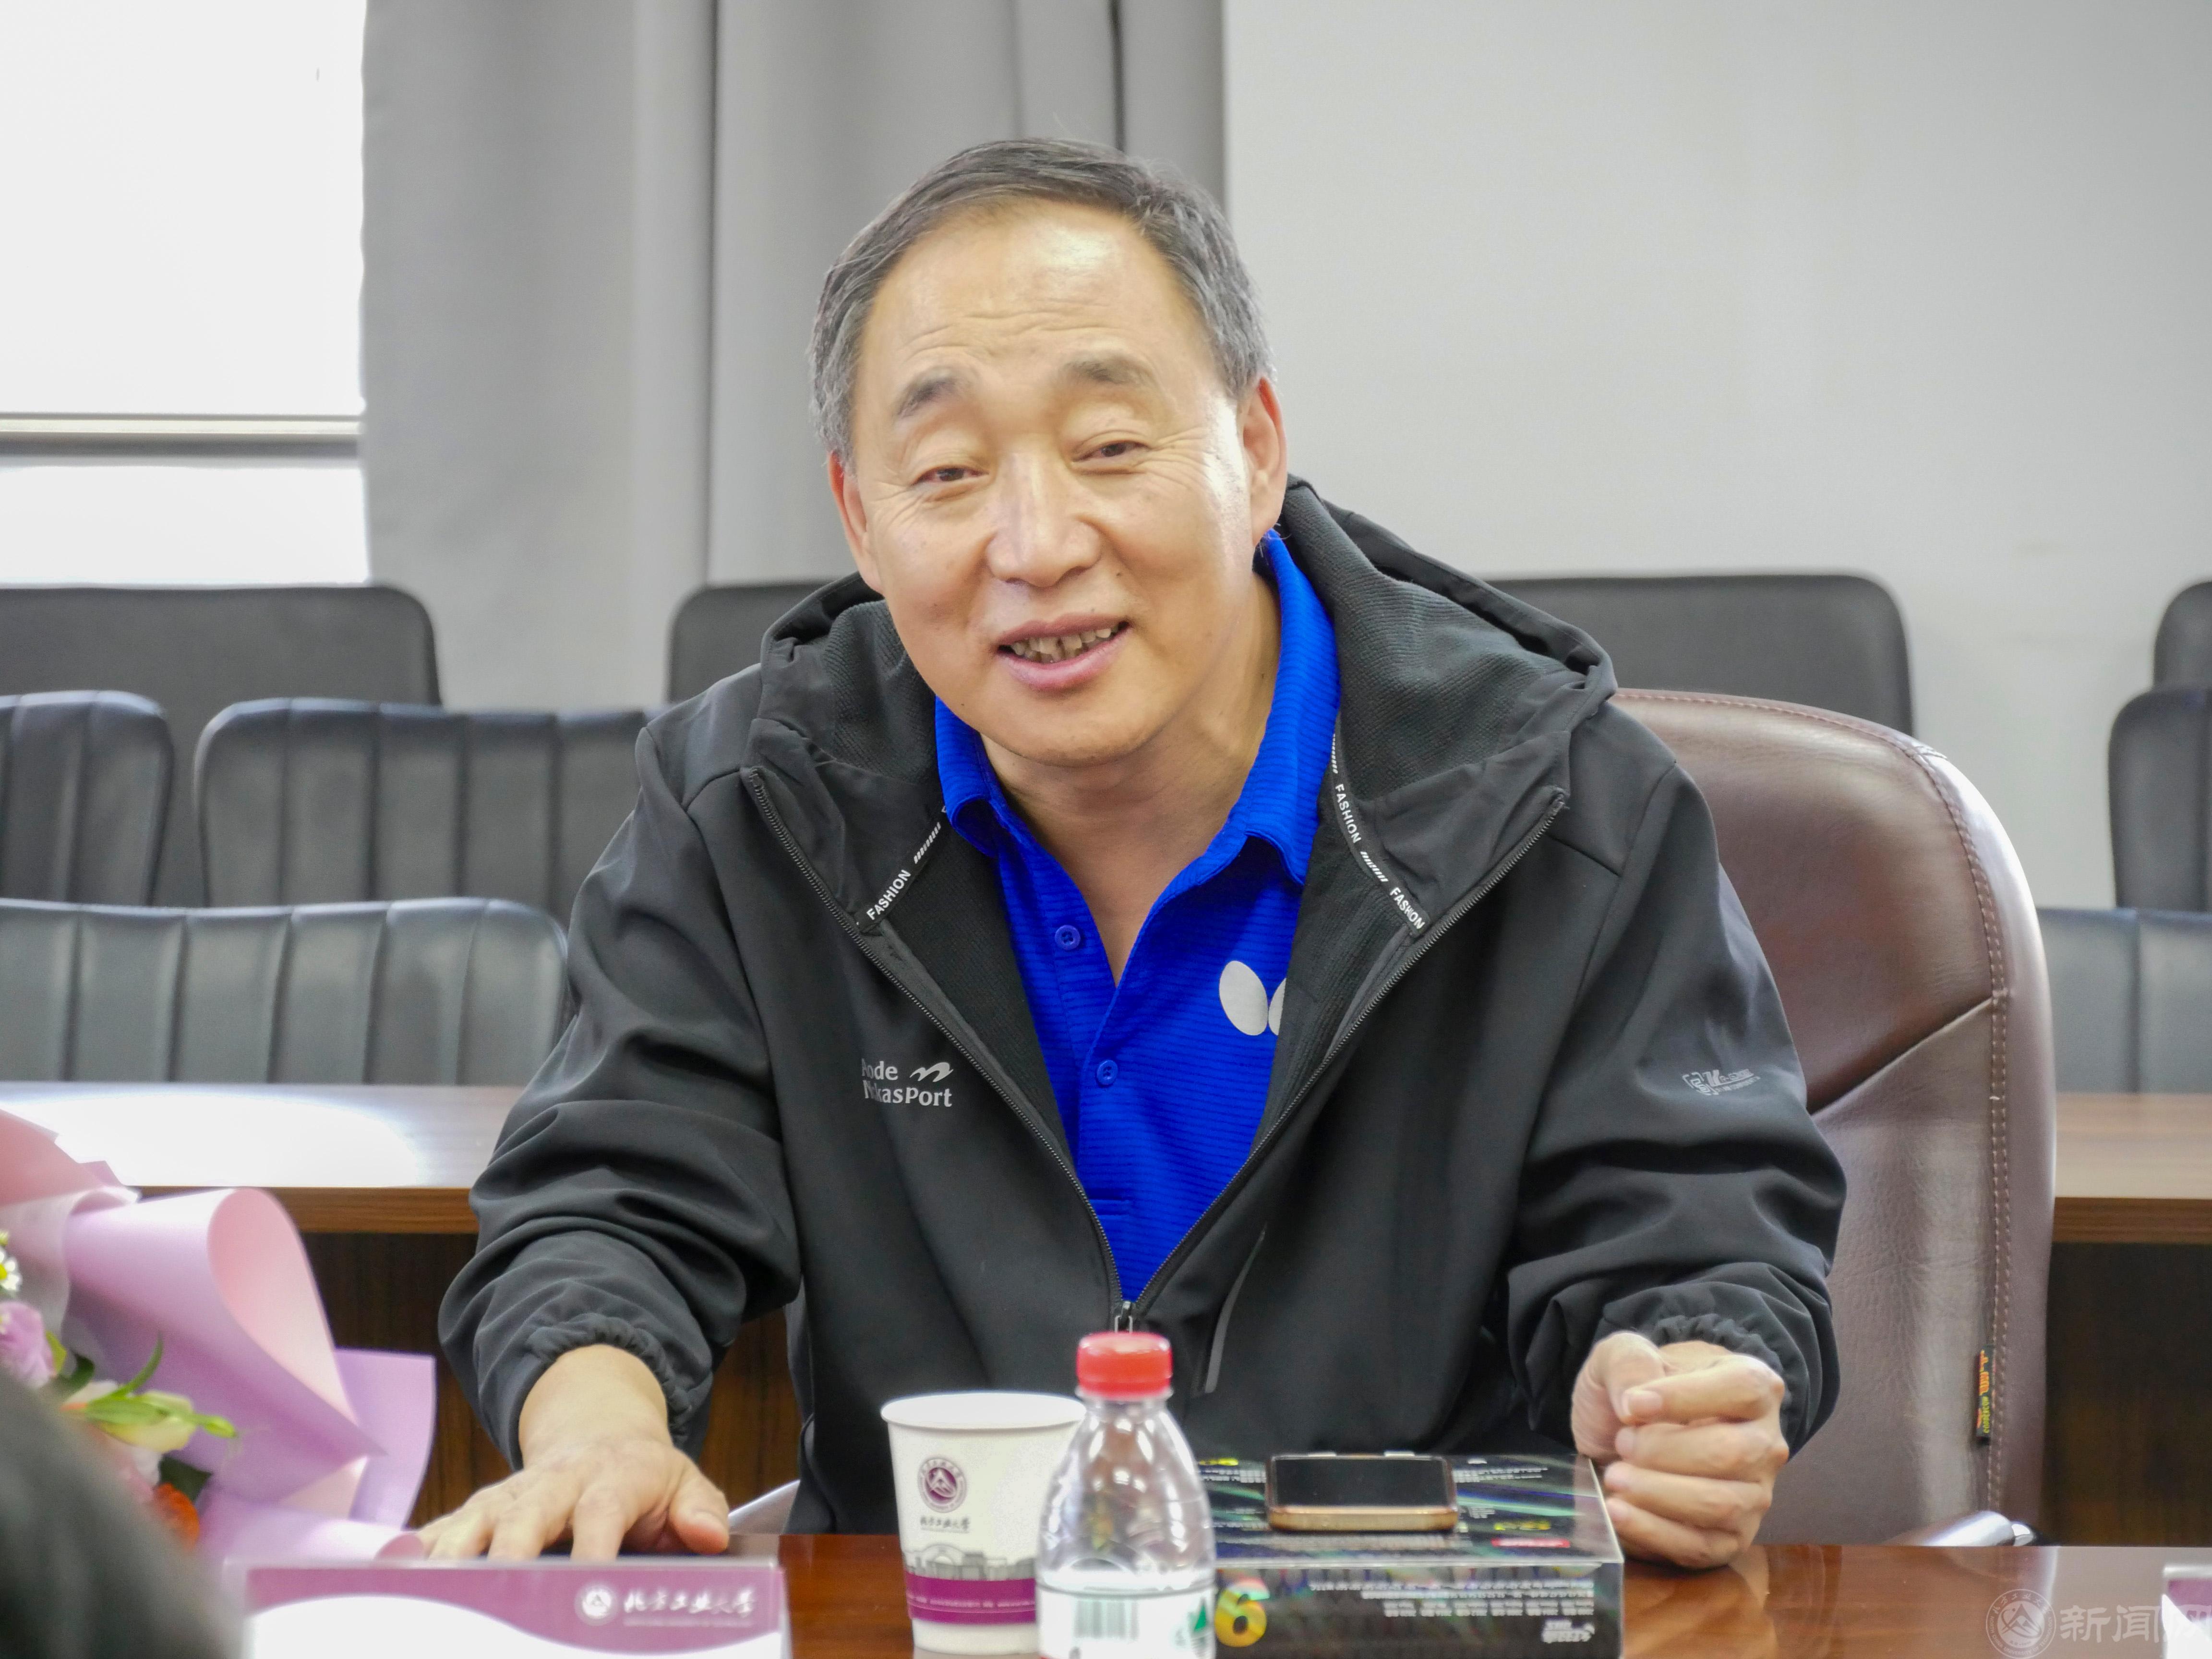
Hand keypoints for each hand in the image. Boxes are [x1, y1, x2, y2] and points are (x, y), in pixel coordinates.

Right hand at [417, 1345, 729, 1560]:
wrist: (598, 1433)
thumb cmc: (642, 1476)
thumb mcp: (685, 1482)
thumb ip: (702, 1509)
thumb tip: (710, 1536)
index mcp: (612, 1477)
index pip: (603, 1511)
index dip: (595, 1547)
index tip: (590, 1583)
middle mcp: (553, 1484)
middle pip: (527, 1515)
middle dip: (511, 1552)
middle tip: (501, 1589)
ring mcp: (510, 1496)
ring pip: (475, 1521)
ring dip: (455, 1556)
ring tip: (438, 1592)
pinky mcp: (478, 1510)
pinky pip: (441, 1530)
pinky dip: (417, 1554)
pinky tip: (396, 1580)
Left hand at [1571, 1332, 1786, 1569]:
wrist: (1622, 1435)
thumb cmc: (1634, 1390)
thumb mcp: (1621, 1355)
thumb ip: (1629, 1361)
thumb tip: (1634, 1404)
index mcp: (1753, 1386)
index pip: (1743, 1389)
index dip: (1686, 1398)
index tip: (1632, 1405)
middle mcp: (1765, 1443)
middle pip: (1733, 1454)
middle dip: (1667, 1451)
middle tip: (1622, 1443)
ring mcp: (1754, 1496)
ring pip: (1721, 1504)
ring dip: (1660, 1494)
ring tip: (1615, 1478)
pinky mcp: (1731, 1539)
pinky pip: (1703, 1547)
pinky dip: (1655, 1532)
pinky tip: (1618, 1513)